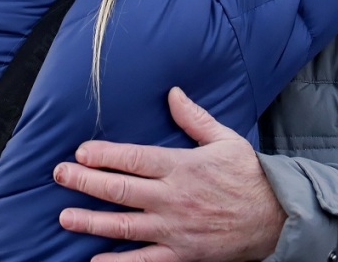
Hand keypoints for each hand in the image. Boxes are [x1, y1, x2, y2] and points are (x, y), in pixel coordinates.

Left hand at [53, 87, 285, 261]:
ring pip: (125, 225)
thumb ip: (194, 118)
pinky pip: (145, 261)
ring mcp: (175, 229)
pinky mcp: (182, 254)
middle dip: (84, 182)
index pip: (133, 158)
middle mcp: (173, 198)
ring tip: (64, 216)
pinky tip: (95, 261)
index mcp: (181, 167)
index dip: (103, 155)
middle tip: (58, 175)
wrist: (278, 219)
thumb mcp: (225, 140)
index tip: (79, 152)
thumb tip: (172, 93)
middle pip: (120, 189)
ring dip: (91, 221)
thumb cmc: (249, 176)